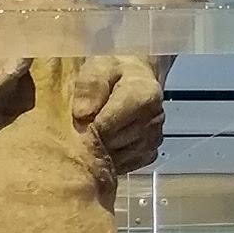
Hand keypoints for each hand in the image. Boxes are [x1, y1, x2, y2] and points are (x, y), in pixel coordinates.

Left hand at [70, 54, 164, 177]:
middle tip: (86, 123)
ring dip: (102, 147)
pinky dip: (111, 157)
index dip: (87, 124)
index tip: (79, 118)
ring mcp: (153, 140)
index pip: (107, 125)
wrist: (134, 78)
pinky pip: (122, 165)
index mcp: (145, 95)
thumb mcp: (98, 66)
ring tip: (97, 130)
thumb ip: (90, 85)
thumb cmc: (113, 71)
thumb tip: (82, 114)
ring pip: (115, 158)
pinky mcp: (148, 155)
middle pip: (110, 143)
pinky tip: (107, 140)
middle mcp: (154, 120)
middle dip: (93, 136)